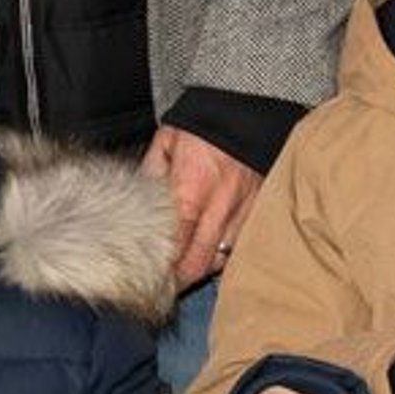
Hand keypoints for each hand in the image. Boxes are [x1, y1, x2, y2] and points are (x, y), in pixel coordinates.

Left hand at [144, 127, 260, 290]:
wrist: (247, 107)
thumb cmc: (205, 123)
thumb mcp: (167, 141)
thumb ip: (151, 172)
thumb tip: (135, 198)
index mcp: (190, 190)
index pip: (176, 244)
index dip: (165, 267)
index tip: (153, 278)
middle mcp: (219, 206)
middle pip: (200, 262)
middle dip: (183, 279)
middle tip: (168, 286)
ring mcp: (243, 210)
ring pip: (223, 257)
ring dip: (204, 267)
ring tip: (188, 272)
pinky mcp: (259, 208)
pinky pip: (240, 243)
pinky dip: (225, 252)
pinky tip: (212, 252)